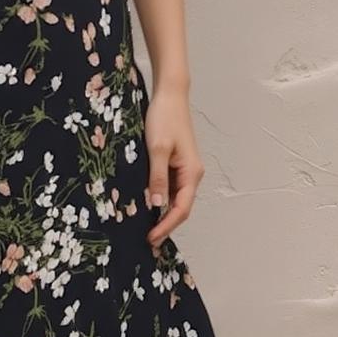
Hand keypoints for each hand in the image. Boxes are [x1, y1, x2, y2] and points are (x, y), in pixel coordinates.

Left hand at [143, 89, 204, 248]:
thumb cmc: (165, 118)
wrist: (170, 95)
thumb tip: (156, 206)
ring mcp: (184, 169)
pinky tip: (146, 204)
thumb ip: (157, 178)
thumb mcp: (157, 149)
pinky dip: (160, 199)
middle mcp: (191, 174)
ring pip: (174, 199)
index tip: (151, 238)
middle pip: (180, 207)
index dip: (166, 226)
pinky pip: (169, 187)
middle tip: (147, 240)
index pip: (181, 209)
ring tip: (145, 227)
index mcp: (191, 173)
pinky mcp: (176, 163)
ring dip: (162, 214)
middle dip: (165, 225)